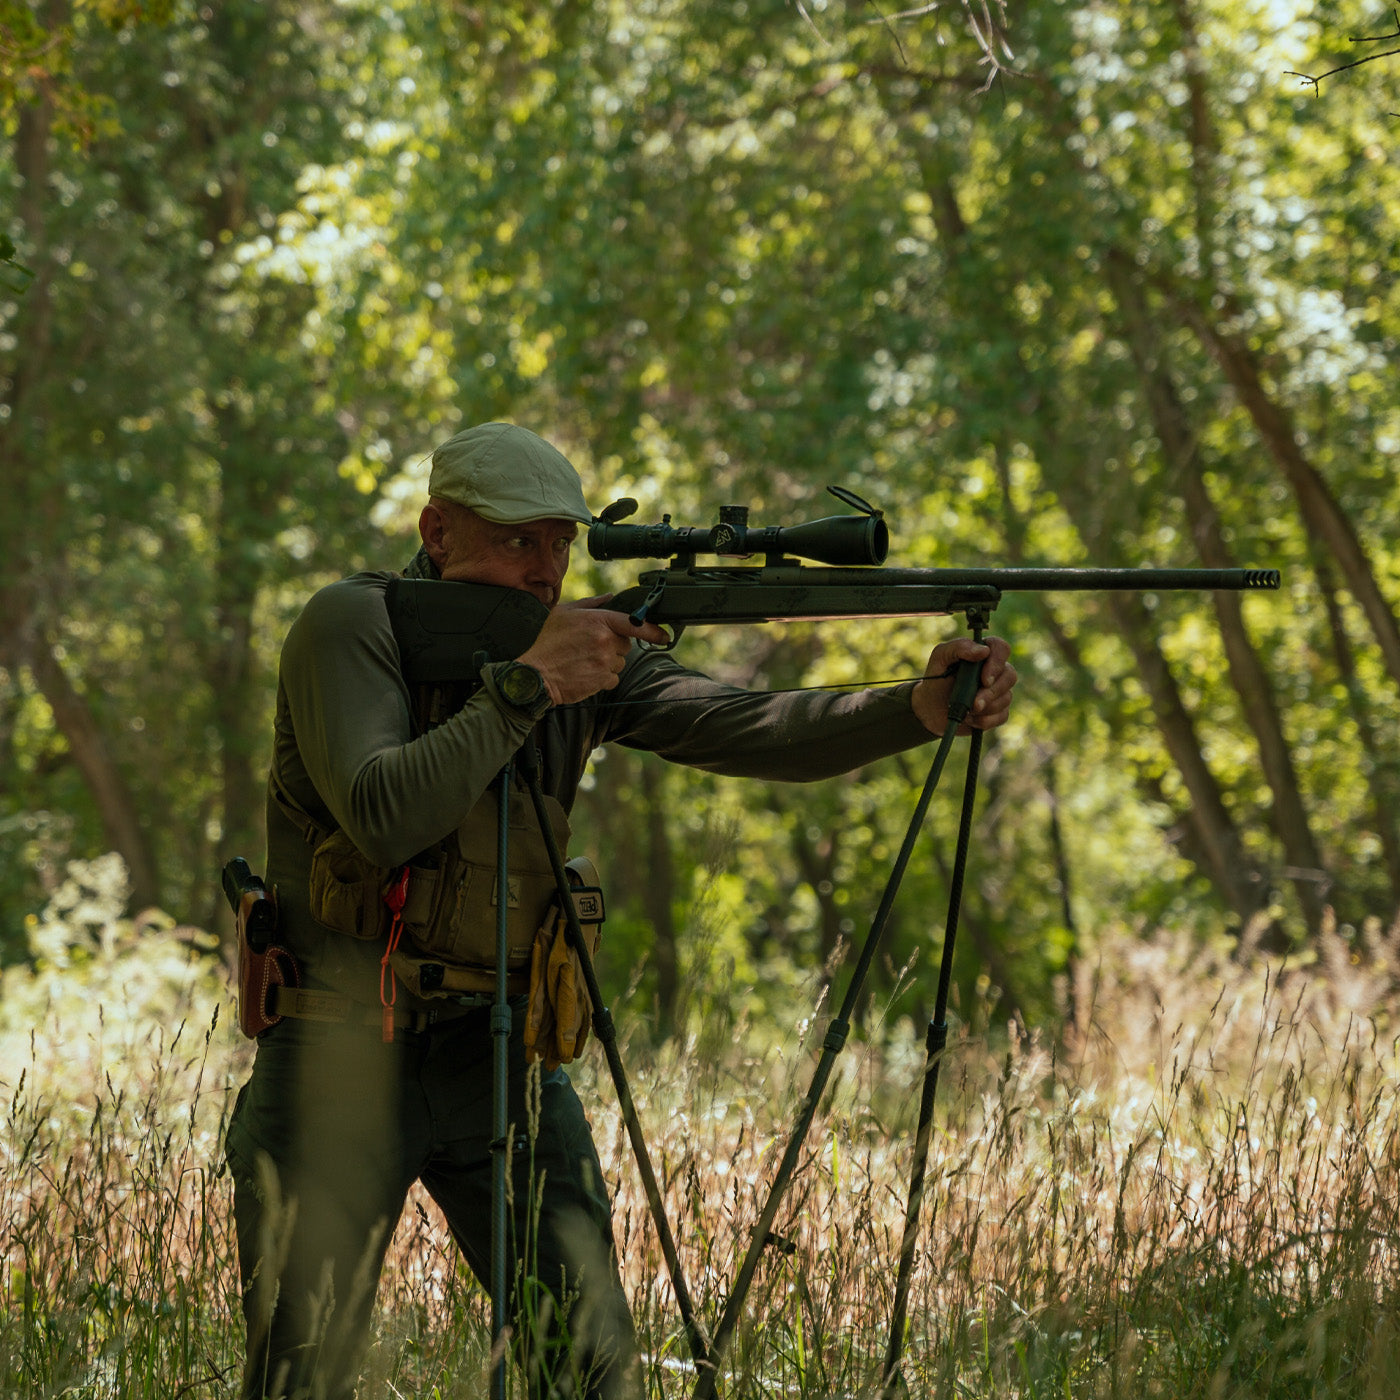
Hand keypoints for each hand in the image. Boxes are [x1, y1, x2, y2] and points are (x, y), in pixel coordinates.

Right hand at [518, 594, 668, 704]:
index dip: (652, 630)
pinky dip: (602, 678)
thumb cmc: (547, 642)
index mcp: (598, 621)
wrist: (535, 674)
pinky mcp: (601, 680)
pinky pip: (613, 679)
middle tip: (591, 647)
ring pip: (619, 663)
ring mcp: (604, 662)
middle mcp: (604, 640)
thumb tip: (610, 597)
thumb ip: (590, 604)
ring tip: (585, 661)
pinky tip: (585, 673)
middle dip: (613, 646)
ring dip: (607, 663)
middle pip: (625, 645)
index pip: (634, 623)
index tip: (664, 635)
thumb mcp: (564, 613)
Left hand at [911, 636, 1015, 735]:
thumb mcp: (940, 658)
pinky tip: (970, 719)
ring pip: (1006, 698)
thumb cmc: (936, 679)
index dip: (997, 663)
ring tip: (965, 711)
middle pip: (1010, 676)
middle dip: (991, 693)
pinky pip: (1002, 716)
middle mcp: (995, 670)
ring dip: (985, 708)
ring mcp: (999, 690)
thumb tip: (984, 651)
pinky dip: (984, 720)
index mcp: (983, 653)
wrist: (931, 709)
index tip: (984, 680)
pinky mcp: (999, 710)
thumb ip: (958, 647)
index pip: (1001, 648)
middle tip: (974, 704)